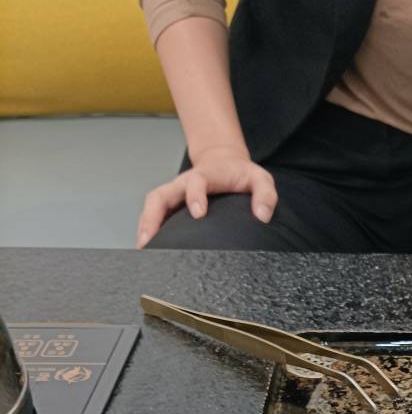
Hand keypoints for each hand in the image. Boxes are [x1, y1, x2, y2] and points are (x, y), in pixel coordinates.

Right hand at [136, 145, 277, 247]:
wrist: (226, 163)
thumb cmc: (242, 175)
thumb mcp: (260, 178)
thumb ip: (265, 194)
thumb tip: (262, 217)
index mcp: (206, 175)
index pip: (197, 182)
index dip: (195, 196)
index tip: (198, 214)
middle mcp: (184, 184)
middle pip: (160, 195)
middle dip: (153, 217)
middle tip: (150, 241)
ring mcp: (175, 194)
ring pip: (153, 206)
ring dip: (145, 226)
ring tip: (143, 250)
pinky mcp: (172, 203)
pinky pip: (155, 214)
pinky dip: (149, 230)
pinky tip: (148, 249)